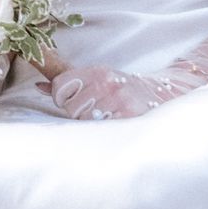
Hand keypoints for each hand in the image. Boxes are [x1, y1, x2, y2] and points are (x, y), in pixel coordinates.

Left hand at [49, 64, 197, 120]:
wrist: (168, 98)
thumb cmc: (127, 92)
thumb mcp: (101, 79)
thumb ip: (70, 82)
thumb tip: (39, 87)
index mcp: (99, 73)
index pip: (60, 87)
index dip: (64, 98)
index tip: (77, 101)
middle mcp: (108, 85)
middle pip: (70, 108)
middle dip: (81, 114)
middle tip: (102, 113)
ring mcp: (120, 103)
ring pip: (84, 122)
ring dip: (94, 127)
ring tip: (110, 121)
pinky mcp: (130, 121)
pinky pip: (101, 133)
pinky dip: (106, 135)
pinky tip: (116, 131)